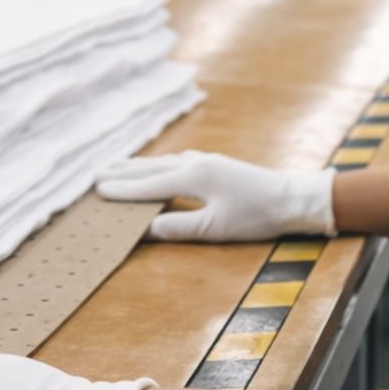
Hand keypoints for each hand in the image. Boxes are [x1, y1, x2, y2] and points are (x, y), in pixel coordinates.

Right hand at [96, 150, 337, 241]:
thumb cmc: (256, 216)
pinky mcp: (215, 164)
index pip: (148, 185)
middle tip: (96, 173)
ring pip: (163, 162)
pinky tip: (159, 167)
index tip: (98, 191)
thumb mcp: (214, 228)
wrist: (293, 198)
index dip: (122, 190)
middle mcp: (195, 163)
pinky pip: (176, 161)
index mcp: (192, 177)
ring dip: (139, 166)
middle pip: (151, 168)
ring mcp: (206, 161)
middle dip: (123, 172)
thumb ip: (177, 227)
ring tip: (118, 167)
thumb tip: (145, 229)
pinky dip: (159, 165)